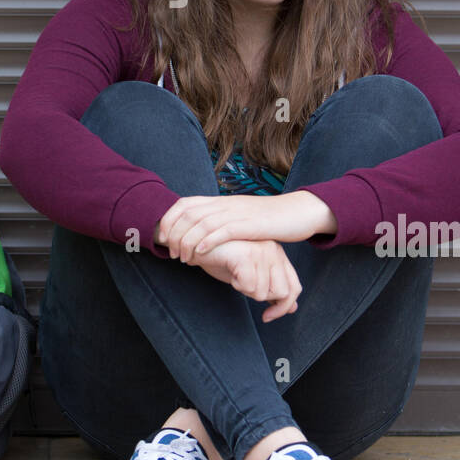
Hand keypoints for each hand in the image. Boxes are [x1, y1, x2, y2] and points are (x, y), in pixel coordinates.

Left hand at [156, 190, 336, 264]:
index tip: (163, 238)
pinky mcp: (249, 225)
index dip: (169, 219)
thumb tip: (201, 231)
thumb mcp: (239, 216)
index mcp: (220, 201)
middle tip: (171, 253)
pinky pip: (223, 231)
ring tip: (182, 258)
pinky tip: (199, 254)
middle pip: (188, 214)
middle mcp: (225, 204)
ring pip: (201, 223)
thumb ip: (221, 220)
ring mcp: (236, 213)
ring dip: (187, 241)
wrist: (296, 212)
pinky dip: (207, 242)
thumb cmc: (267, 219)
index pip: (185, 203)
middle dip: (174, 234)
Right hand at [194, 238, 301, 321]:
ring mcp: (262, 250)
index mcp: (278, 254)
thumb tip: (292, 308)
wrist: (196, 243)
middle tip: (242, 285)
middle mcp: (274, 250)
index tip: (266, 316)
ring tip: (234, 273)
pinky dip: (236, 284)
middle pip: (282, 293)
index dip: (283, 307)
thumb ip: (271, 288)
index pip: (294, 288)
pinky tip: (229, 270)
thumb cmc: (222, 258)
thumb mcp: (250, 275)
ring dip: (245, 290)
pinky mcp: (248, 254)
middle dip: (260, 297)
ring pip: (263, 292)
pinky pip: (249, 287)